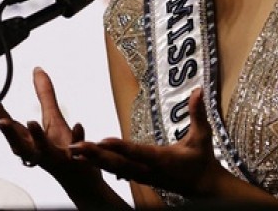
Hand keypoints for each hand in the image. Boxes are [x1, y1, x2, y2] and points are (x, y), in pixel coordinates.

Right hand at [0, 67, 100, 187]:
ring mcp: (55, 156)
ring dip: (37, 137)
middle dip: (9, 132)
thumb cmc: (62, 148)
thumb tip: (37, 70)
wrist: (80, 178)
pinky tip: (78, 125)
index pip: (10, 125)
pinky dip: (77, 137)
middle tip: (1, 120)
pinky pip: (76, 148)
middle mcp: (38, 151)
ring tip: (31, 123)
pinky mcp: (74, 159)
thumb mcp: (52, 118)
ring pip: (43, 149)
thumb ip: (44, 95)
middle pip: (19, 143)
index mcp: (30, 141)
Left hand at [69, 87, 226, 197]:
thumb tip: (199, 90)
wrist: (203, 187)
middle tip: (74, 146)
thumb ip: (198, 113)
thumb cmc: (202, 161)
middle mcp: (147, 169)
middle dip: (95, 155)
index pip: (137, 152)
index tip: (103, 140)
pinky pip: (115, 171)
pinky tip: (85, 158)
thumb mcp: (203, 137)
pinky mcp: (139, 176)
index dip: (120, 147)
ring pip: (113, 168)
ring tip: (73, 150)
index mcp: (161, 159)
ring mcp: (142, 175)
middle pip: (118, 162)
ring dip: (93, 159)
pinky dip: (100, 164)